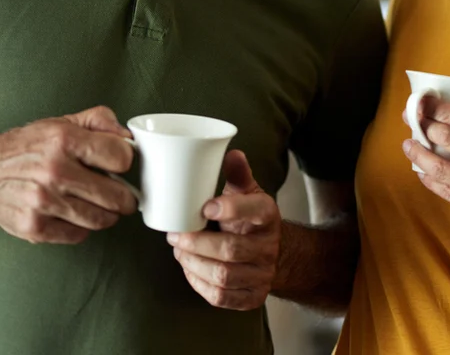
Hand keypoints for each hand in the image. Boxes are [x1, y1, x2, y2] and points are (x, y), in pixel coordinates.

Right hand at [0, 106, 137, 244]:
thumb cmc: (24, 148)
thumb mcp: (60, 123)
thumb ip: (98, 121)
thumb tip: (128, 137)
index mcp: (63, 140)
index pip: (121, 157)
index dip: (125, 161)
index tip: (119, 165)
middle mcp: (54, 171)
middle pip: (117, 196)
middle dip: (123, 196)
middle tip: (119, 193)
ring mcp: (44, 202)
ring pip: (101, 220)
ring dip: (106, 214)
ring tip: (98, 204)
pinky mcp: (35, 227)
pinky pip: (79, 235)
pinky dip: (82, 227)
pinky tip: (74, 214)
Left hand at [167, 150, 280, 309]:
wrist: (273, 253)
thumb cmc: (249, 218)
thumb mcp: (247, 193)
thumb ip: (237, 174)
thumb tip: (231, 152)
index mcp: (267, 214)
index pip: (256, 209)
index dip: (230, 209)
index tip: (205, 207)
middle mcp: (269, 246)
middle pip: (231, 249)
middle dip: (196, 243)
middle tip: (175, 235)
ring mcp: (263, 274)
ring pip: (224, 276)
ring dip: (194, 264)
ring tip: (179, 252)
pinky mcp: (253, 297)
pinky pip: (222, 297)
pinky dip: (200, 285)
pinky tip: (190, 270)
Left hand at [403, 98, 449, 253]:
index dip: (436, 108)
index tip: (422, 102)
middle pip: (445, 136)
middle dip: (422, 125)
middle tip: (411, 119)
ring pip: (436, 164)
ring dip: (417, 152)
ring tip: (409, 145)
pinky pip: (443, 189)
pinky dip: (428, 178)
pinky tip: (421, 171)